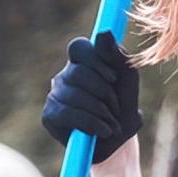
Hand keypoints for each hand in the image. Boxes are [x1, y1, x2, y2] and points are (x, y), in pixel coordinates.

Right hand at [41, 31, 142, 162]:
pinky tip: (103, 132)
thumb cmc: (123, 109)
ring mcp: (55, 95)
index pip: (78, 47)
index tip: (113, 77)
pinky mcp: (49, 116)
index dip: (95, 60)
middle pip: (78, 73)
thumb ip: (118, 57)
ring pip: (74, 95)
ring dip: (101, 112)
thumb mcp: (127, 82)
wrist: (119, 143)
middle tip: (115, 107)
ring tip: (112, 124)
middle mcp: (65, 76)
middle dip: (104, 93)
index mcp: (82, 63)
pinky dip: (91, 124)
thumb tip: (103, 33)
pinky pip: (67, 114)